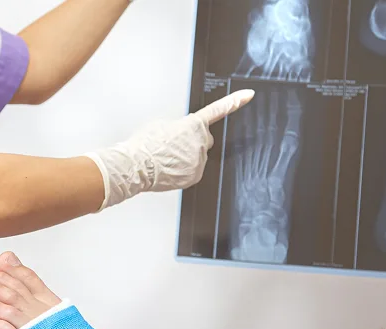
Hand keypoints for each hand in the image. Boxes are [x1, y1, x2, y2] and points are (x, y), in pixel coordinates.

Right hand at [86, 90, 255, 209]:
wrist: (136, 166)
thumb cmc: (145, 144)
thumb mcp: (161, 124)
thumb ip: (180, 126)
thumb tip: (182, 134)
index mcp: (193, 125)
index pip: (218, 110)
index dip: (234, 102)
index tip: (248, 95)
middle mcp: (201, 142)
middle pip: (205, 139)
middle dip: (194, 141)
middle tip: (174, 145)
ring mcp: (199, 161)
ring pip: (198, 157)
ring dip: (186, 157)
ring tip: (167, 158)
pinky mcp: (194, 176)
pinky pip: (193, 171)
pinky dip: (184, 170)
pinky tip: (169, 168)